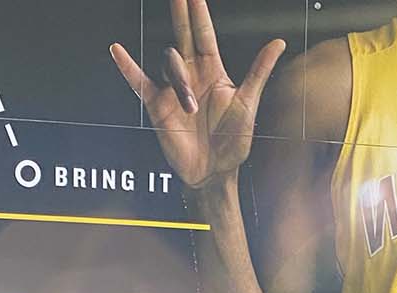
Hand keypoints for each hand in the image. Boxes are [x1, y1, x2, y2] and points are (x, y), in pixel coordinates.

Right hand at [110, 1, 285, 190]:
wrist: (214, 172)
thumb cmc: (233, 142)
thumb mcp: (249, 104)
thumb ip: (259, 71)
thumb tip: (278, 43)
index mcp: (213, 71)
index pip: (204, 33)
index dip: (199, 12)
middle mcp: (192, 75)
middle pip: (182, 35)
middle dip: (180, 14)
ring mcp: (173, 89)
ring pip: (169, 63)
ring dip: (180, 82)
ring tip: (191, 108)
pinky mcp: (157, 105)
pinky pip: (139, 81)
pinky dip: (128, 67)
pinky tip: (118, 51)